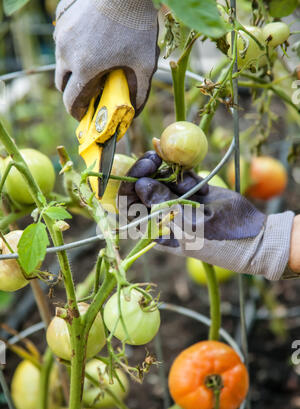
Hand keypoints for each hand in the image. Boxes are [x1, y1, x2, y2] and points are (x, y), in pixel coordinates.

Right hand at [54, 0, 158, 119]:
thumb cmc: (138, 24)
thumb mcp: (145, 63)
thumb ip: (140, 92)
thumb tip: (135, 112)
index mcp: (85, 69)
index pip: (71, 102)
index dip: (78, 113)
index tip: (86, 115)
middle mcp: (66, 52)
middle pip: (62, 84)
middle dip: (74, 93)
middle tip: (90, 92)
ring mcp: (61, 33)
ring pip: (60, 61)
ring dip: (72, 69)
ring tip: (93, 65)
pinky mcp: (61, 17)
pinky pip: (62, 39)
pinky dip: (72, 46)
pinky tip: (91, 41)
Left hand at [118, 151, 294, 280]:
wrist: (252, 235)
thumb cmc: (219, 238)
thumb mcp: (191, 223)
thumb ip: (165, 203)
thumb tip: (140, 184)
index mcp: (155, 228)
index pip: (129, 205)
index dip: (131, 183)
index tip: (145, 168)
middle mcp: (161, 214)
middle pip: (141, 186)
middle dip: (147, 170)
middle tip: (157, 156)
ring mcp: (175, 201)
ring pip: (159, 177)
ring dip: (171, 174)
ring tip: (195, 186)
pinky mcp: (190, 190)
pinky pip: (178, 175)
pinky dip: (187, 175)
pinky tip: (204, 189)